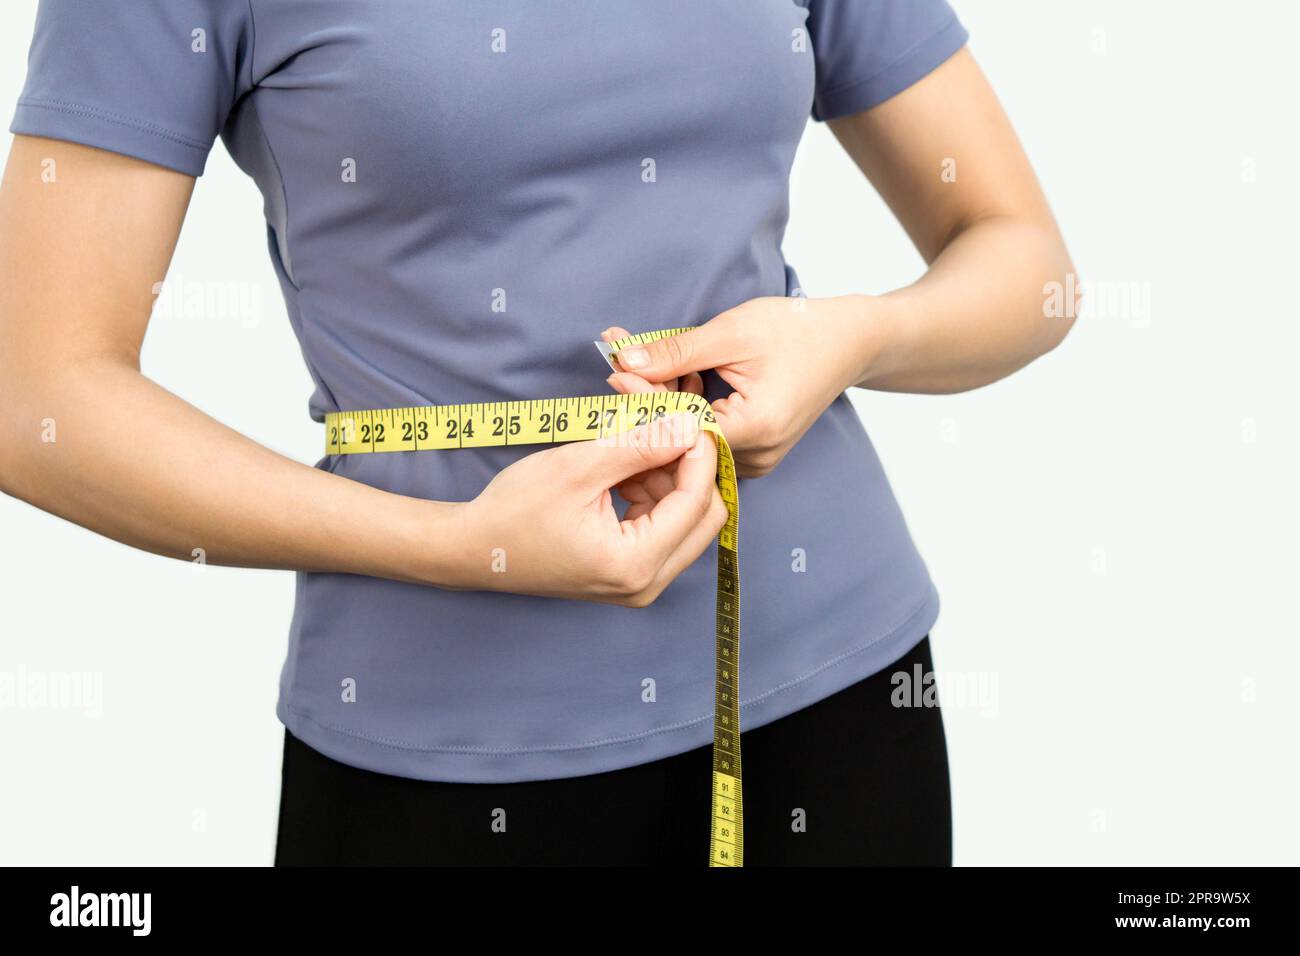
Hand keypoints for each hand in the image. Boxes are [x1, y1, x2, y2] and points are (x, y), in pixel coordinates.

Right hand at [452, 413, 727, 605]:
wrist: (474, 548)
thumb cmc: (515, 509)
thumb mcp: (579, 466)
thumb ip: (641, 445)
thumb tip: (690, 425)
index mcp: (635, 563)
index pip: (695, 503)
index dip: (699, 453)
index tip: (689, 415)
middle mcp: (646, 584)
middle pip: (704, 518)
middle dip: (689, 469)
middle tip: (664, 430)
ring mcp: (640, 585)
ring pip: (686, 521)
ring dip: (669, 479)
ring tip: (632, 449)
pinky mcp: (630, 576)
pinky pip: (663, 529)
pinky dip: (653, 495)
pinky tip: (624, 472)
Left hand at [602, 296, 875, 476]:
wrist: (850, 341)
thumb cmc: (798, 330)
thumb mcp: (732, 332)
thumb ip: (676, 352)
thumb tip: (624, 360)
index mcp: (755, 429)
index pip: (680, 426)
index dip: (644, 400)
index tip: (615, 371)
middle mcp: (757, 456)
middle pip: (682, 439)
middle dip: (649, 401)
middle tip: (618, 367)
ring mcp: (758, 461)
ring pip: (692, 442)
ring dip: (668, 407)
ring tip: (651, 369)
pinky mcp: (756, 454)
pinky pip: (709, 440)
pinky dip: (689, 414)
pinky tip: (680, 384)